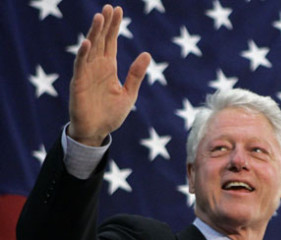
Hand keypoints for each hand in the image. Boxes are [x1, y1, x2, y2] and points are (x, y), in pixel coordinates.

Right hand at [68, 5, 150, 145]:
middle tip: (110, 7)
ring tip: (100, 17)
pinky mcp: (78, 83)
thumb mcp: (129, 93)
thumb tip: (147, 54)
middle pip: (101, 41)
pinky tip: (87, 43)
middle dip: (106, 24)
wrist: (96, 132)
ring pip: (90, 48)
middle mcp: (97, 67)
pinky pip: (80, 66)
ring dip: (94, 33)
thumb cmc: (111, 114)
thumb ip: (136, 74)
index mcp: (109, 68)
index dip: (114, 27)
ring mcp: (87, 73)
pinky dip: (83, 54)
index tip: (118, 10)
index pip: (112, 42)